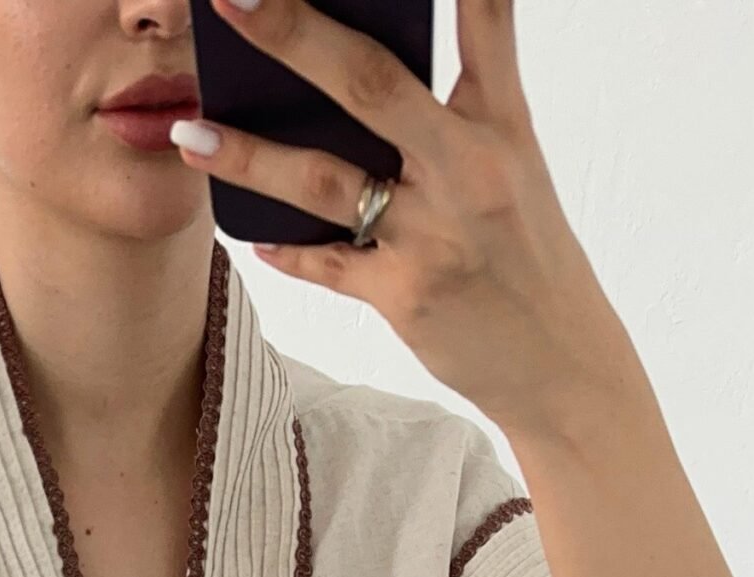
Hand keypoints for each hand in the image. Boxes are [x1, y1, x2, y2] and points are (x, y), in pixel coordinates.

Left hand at [174, 0, 634, 438]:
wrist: (563, 365)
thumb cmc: (527, 256)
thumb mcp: (513, 167)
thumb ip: (451, 116)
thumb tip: (358, 75)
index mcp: (502, 123)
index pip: (485, 20)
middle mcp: (469, 168)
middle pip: (369, 84)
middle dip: (295, 35)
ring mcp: (433, 233)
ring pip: (324, 182)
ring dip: (250, 156)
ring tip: (190, 133)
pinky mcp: (406, 295)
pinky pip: (327, 264)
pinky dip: (286, 248)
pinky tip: (251, 234)